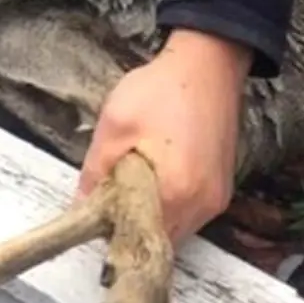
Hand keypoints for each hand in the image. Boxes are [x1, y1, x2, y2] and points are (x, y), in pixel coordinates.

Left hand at [77, 28, 252, 244]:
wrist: (209, 62)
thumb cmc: (163, 89)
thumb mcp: (115, 123)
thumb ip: (96, 171)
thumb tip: (82, 206)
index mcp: (175, 193)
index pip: (137, 240)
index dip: (111, 233)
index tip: (96, 219)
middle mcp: (202, 206)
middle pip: (158, 240)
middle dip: (130, 226)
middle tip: (109, 198)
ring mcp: (216, 199)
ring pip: (174, 229)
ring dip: (150, 216)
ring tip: (132, 182)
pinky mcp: (221, 189)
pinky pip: (189, 213)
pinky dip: (168, 204)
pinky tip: (155, 177)